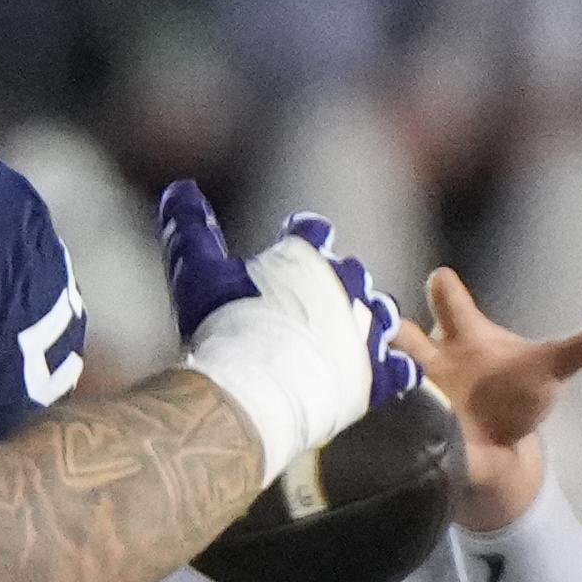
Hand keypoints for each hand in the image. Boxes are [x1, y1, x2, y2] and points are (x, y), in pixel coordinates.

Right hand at [157, 186, 418, 478]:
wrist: (252, 391)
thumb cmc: (224, 327)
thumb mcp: (198, 271)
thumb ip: (191, 228)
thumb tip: (179, 189)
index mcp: (307, 256)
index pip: (311, 232)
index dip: (302, 236)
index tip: (294, 240)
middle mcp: (346, 285)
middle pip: (351, 274)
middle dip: (337, 282)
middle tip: (318, 300)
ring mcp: (367, 330)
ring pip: (380, 314)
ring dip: (369, 319)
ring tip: (353, 333)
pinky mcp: (379, 374)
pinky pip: (401, 368)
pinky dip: (395, 368)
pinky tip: (385, 371)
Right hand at [407, 265, 581, 534]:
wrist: (487, 452)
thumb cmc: (515, 396)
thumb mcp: (553, 368)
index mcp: (462, 332)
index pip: (448, 296)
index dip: (446, 290)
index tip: (443, 279)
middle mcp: (427, 356)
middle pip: (399, 331)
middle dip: (393, 332)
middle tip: (390, 329)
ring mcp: (405, 391)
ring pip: (377, 374)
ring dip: (381, 381)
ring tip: (384, 387)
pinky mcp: (398, 429)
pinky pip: (380, 424)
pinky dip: (384, 428)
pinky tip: (383, 432)